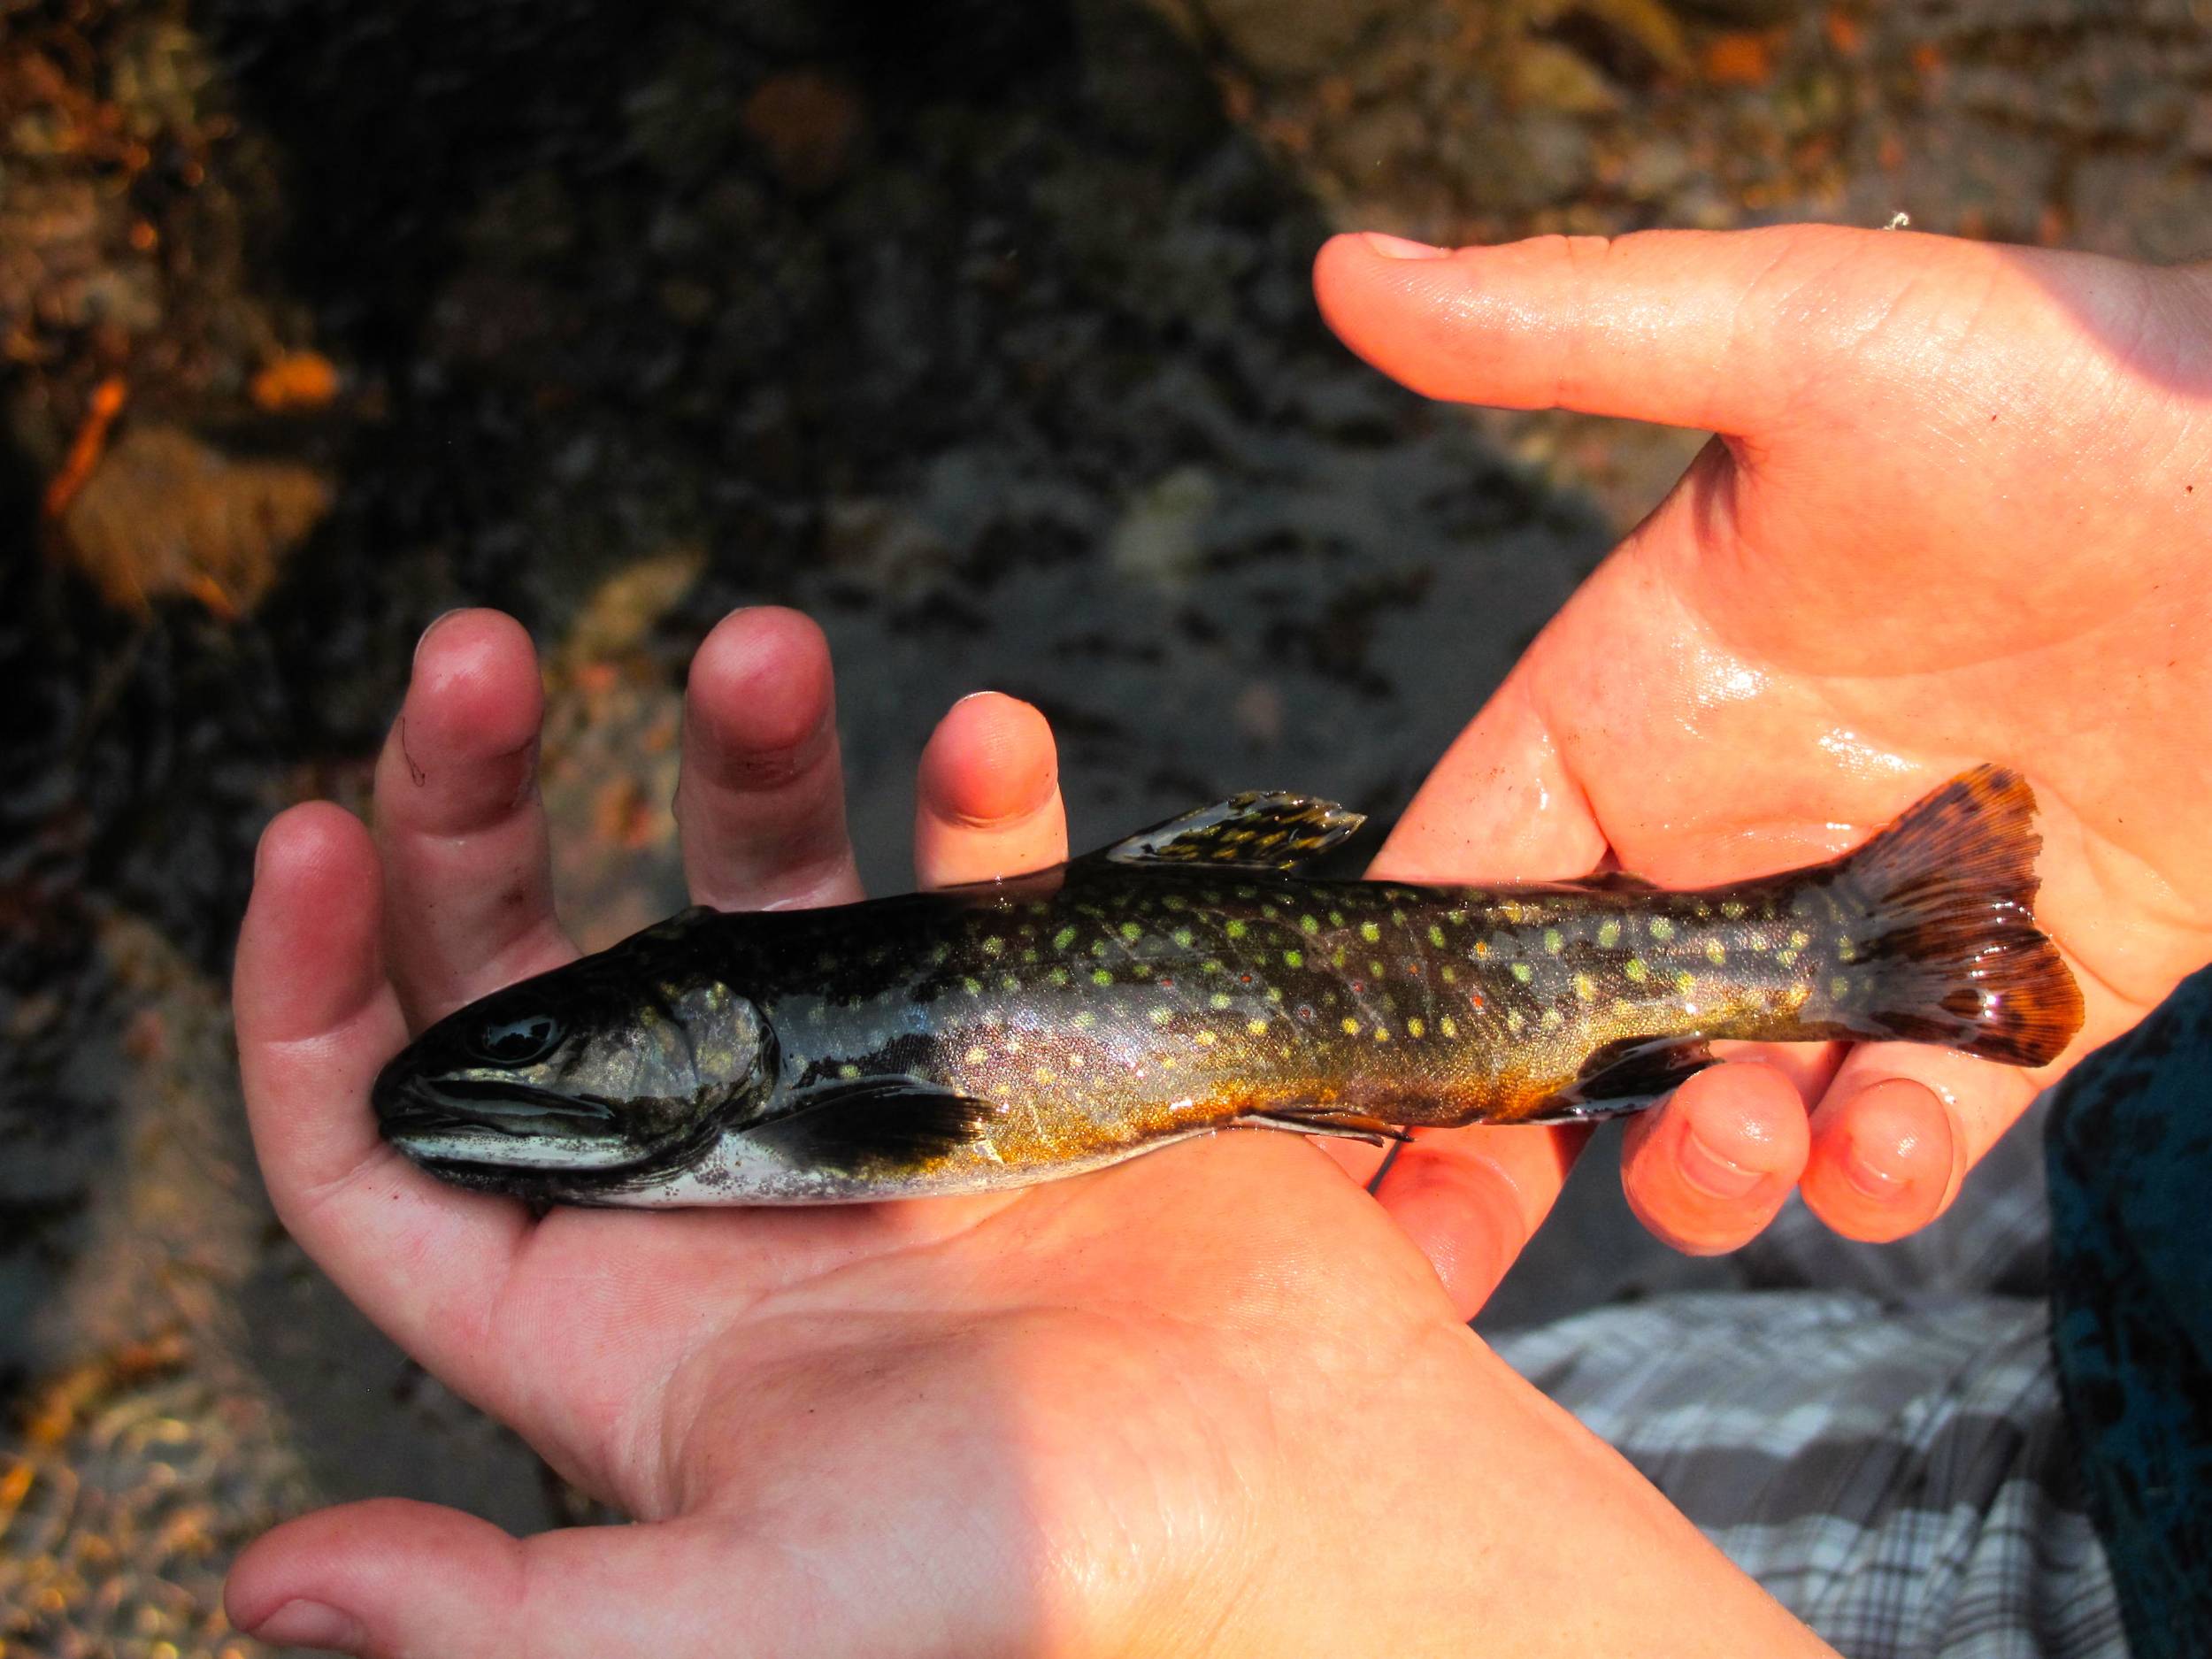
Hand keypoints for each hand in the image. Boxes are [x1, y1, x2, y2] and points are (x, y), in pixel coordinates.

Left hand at [229, 608, 1835, 1656]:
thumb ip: (515, 1613)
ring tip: (762, 648)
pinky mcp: (1022, 1034)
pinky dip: (981, 799)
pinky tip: (988, 734)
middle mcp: (713, 1176)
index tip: (302, 830)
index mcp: (609, 1311)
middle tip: (476, 654)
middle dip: (478, 806)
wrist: (1303, 1518)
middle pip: (534, 965)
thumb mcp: (748, 1614)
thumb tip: (271, 1584)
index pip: (388, 1138)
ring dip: (743, 752)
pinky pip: (978, 881)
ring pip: (752, 881)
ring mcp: (870, 1090)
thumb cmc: (1036, 1589)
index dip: (314, 991)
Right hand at [1310, 225, 2211, 1285]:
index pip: (1456, 868)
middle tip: (1438, 1246)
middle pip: (1560, 1029)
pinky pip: (1904, 1123)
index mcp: (1630, 709)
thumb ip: (1570, 329)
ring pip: (1720, 1099)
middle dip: (1489, 1148)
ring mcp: (1853, 930)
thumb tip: (1343, 265)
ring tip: (1735, 1135)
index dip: (1384, 989)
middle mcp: (1719, 834)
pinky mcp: (2000, 995)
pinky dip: (1875, 1165)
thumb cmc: (2063, 395)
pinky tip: (1879, 1138)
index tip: (1319, 1095)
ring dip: (1700, 1158)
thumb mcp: (1803, 338)